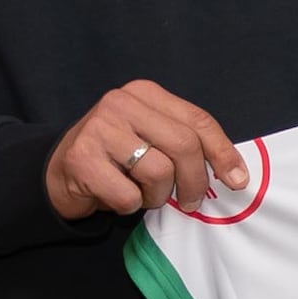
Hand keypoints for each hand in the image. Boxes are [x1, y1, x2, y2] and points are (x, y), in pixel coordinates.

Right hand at [47, 80, 244, 220]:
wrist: (59, 171)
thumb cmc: (116, 158)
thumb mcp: (152, 138)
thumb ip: (187, 144)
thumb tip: (236, 174)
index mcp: (145, 93)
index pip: (197, 121)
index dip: (223, 153)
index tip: (238, 180)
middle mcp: (121, 103)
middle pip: (184, 146)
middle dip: (195, 181)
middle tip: (192, 202)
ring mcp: (99, 128)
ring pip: (158, 172)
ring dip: (157, 196)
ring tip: (142, 193)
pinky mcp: (81, 158)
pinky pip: (128, 195)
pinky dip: (129, 206)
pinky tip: (116, 195)